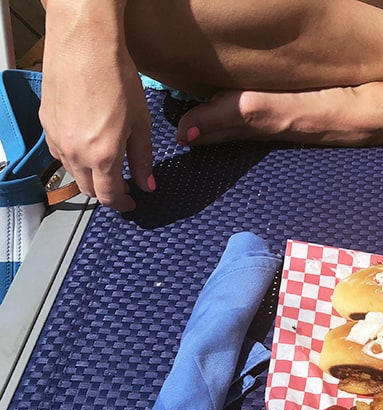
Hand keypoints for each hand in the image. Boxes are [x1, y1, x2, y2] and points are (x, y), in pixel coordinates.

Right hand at [39, 0, 154, 210]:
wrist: (84, 45)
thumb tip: (148, 184)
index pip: (108, 196)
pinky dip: (75, 159)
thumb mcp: (141, 123)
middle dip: (106, 193)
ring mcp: (56, 138)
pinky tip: (88, 147)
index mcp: (102, 156)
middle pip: (88, 188)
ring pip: (72, 172)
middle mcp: (75, 152)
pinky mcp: (46, 124)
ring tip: (107, 167)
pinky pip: (59, 152)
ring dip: (89, 176)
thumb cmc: (116, 78)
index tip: (132, 203)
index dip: (122, 204)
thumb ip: (143, 159)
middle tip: (123, 187)